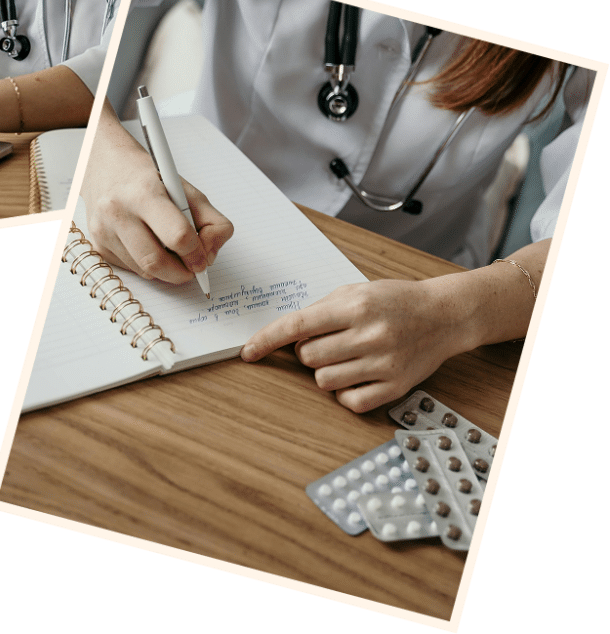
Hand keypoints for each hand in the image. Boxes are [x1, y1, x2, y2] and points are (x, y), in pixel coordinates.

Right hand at [82, 109, 233, 283]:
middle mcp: (118, 212)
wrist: (104, 164)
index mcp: (145, 193)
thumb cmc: (145, 176)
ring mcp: (104, 230)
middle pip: (157, 262)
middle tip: (192, 267)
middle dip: (182, 272)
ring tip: (171, 251)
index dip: (197, 253)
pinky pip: (131, 269)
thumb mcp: (186, 189)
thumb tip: (209, 256)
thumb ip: (210, 220)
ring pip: (144, 271)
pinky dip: (147, 266)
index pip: (178, 235)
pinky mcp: (97, 244)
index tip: (203, 258)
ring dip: (165, 270)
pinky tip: (149, 245)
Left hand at [240, 279, 470, 412]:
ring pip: (324, 381)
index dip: (267, 340)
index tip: (248, 352)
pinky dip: (344, 392)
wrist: (443, 315)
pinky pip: (349, 401)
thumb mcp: (355, 291)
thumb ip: (320, 311)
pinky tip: (357, 375)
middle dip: (308, 352)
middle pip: (307, 357)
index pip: (297, 326)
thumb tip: (286, 334)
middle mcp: (368, 335)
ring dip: (325, 371)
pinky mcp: (395, 386)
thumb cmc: (395, 300)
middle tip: (329, 342)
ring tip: (347, 356)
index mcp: (354, 306)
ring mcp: (383, 363)